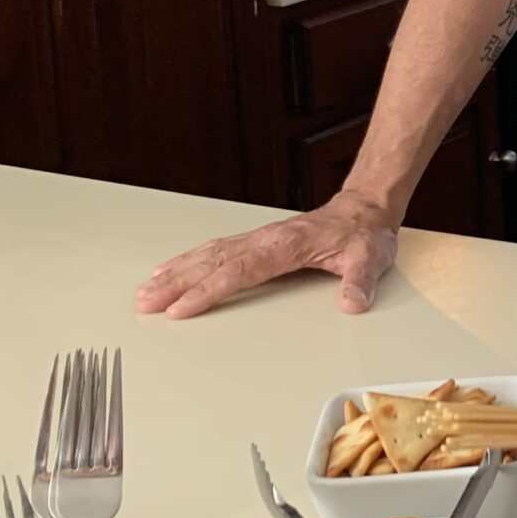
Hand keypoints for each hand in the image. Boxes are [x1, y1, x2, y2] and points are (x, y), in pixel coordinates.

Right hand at [135, 192, 399, 318]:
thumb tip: (352, 302)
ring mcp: (258, 239)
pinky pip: (217, 249)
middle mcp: (265, 239)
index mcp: (285, 245)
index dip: (208, 290)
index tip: (181, 307)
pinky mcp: (258, 241)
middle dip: (177, 283)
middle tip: (146, 302)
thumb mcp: (370, 257)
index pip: (239, 271)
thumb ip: (360, 280)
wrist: (364, 210)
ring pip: (209, 254)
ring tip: (147, 289)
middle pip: (213, 261)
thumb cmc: (363, 234)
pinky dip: (191, 259)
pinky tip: (174, 269)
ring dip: (177, 271)